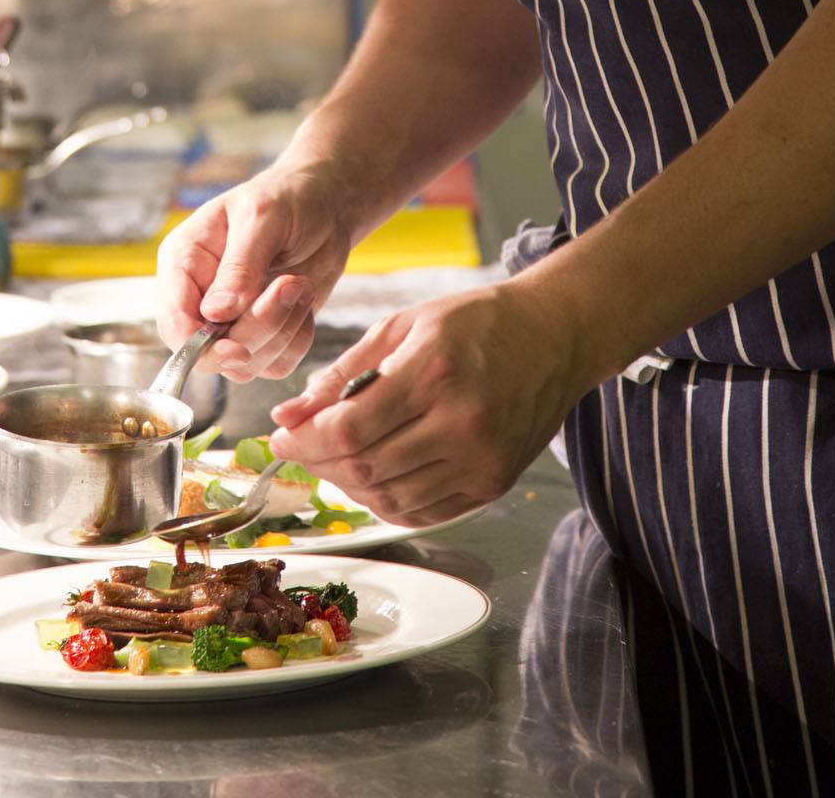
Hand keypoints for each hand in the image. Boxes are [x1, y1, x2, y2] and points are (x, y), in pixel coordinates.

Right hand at [154, 156, 354, 380]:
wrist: (327, 205)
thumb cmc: (287, 197)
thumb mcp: (261, 217)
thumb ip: (239, 266)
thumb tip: (216, 313)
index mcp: (184, 262)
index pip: (173, 322)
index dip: (198, 345)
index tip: (238, 347)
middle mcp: (201, 297)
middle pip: (210, 352)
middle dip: (257, 330)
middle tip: (291, 286)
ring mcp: (233, 321)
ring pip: (247, 363)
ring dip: (283, 329)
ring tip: (299, 283)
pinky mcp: (265, 335)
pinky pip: (277, 363)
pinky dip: (298, 337)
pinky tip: (303, 300)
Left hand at [267, 282, 579, 525]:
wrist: (554, 335)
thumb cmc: (475, 321)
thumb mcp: (403, 325)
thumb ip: (344, 371)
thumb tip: (290, 414)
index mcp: (432, 371)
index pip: (350, 428)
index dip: (305, 441)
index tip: (281, 437)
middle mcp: (460, 422)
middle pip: (366, 469)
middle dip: (319, 463)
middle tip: (302, 447)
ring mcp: (481, 459)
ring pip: (391, 498)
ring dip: (350, 485)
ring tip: (336, 459)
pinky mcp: (494, 482)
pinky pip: (424, 511)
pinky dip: (387, 501)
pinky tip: (374, 477)